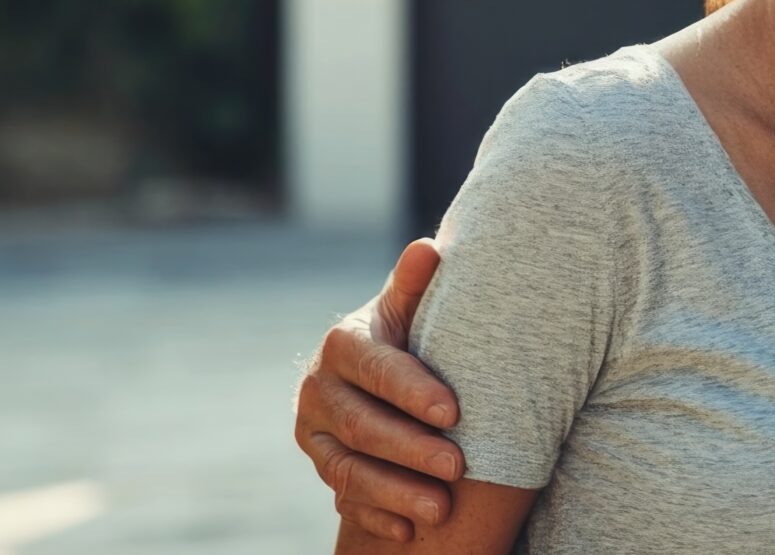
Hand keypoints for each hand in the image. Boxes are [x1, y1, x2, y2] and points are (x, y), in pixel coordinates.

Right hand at [297, 238, 464, 541]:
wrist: (379, 371)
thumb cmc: (410, 332)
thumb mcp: (411, 309)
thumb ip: (417, 286)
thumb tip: (431, 248)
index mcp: (342, 346)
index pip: (375, 369)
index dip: (412, 390)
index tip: (454, 410)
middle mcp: (317, 391)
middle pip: (362, 427)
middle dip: (412, 449)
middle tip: (460, 467)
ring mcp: (315, 436)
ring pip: (349, 471)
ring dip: (397, 492)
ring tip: (442, 509)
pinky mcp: (322, 469)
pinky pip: (345, 501)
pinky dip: (378, 516)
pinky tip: (410, 531)